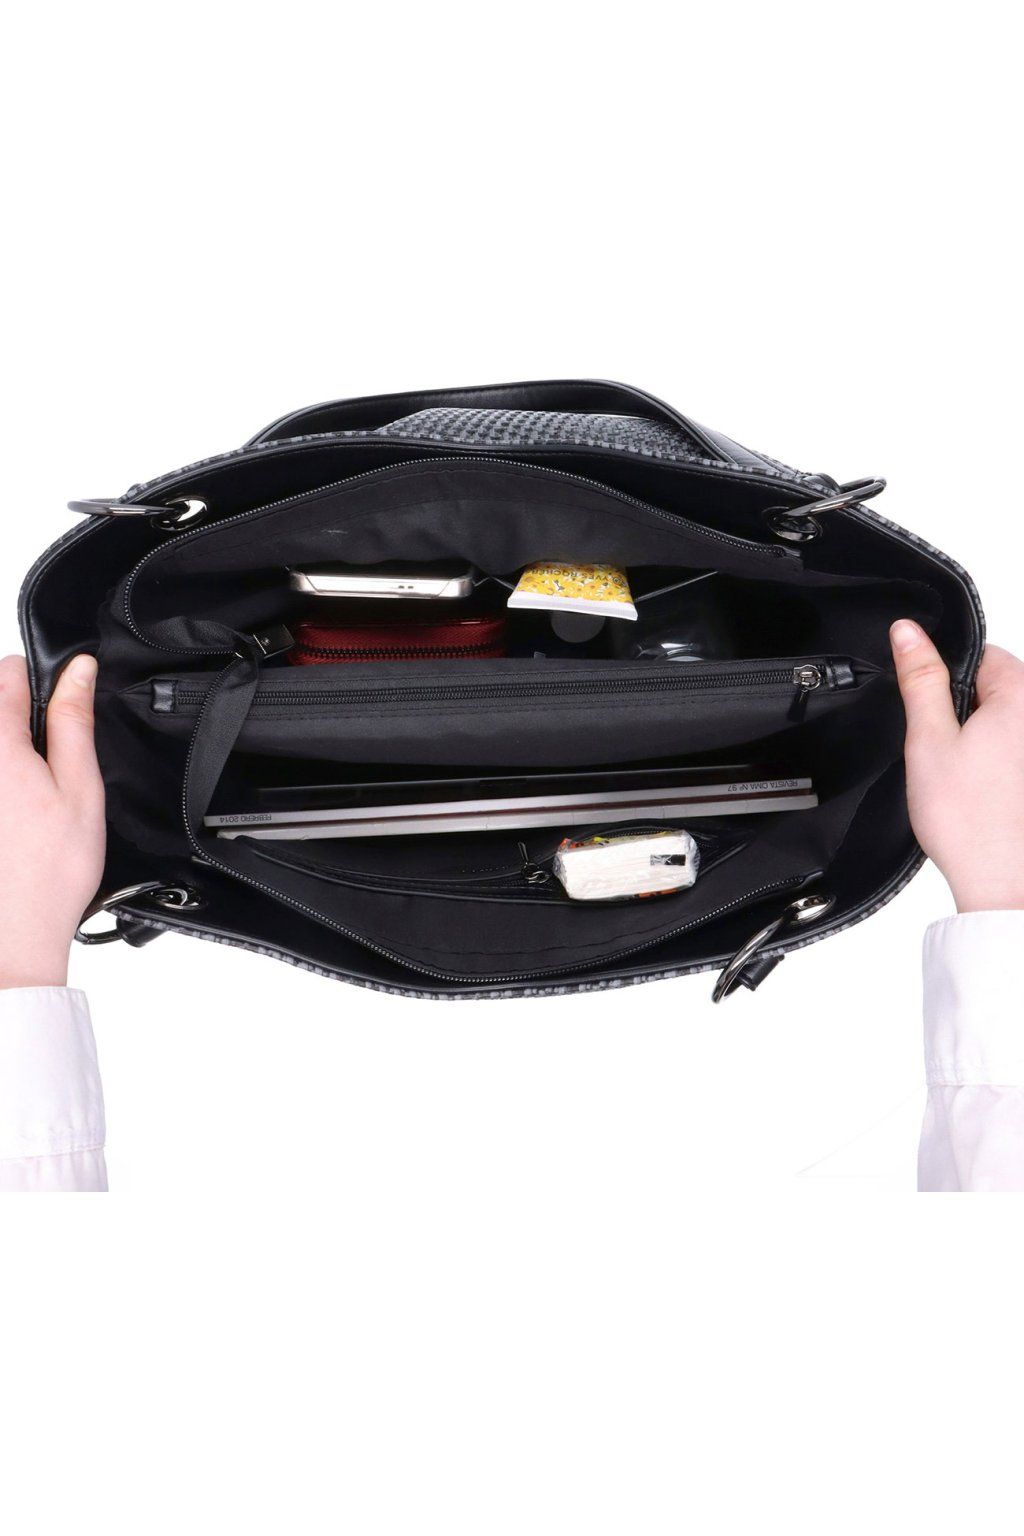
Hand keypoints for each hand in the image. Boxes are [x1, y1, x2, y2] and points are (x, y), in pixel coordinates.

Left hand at [0, 654, 105, 988]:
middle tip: (48, 773)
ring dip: (10, 764)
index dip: (39, 682)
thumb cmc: (50, 873)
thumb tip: (79, 670)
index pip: (7, 676)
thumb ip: (73, 721)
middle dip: (21, 728)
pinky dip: (7, 795)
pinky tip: (13, 828)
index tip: (58, 704)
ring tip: (28, 808)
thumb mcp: (80, 788)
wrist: (11, 936)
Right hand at [890, 620, 1023, 912]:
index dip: (949, 677)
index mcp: (1021, 698)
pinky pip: (1013, 757)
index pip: (985, 656)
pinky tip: (983, 797)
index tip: (933, 709)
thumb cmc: (970, 821)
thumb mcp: (929, 739)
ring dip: (984, 743)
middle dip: (967, 713)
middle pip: (998, 691)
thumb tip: (908, 633)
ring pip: (1006, 727)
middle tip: (944, 751)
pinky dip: (997, 770)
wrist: (1002, 884)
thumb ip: (921, 679)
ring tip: (965, 780)